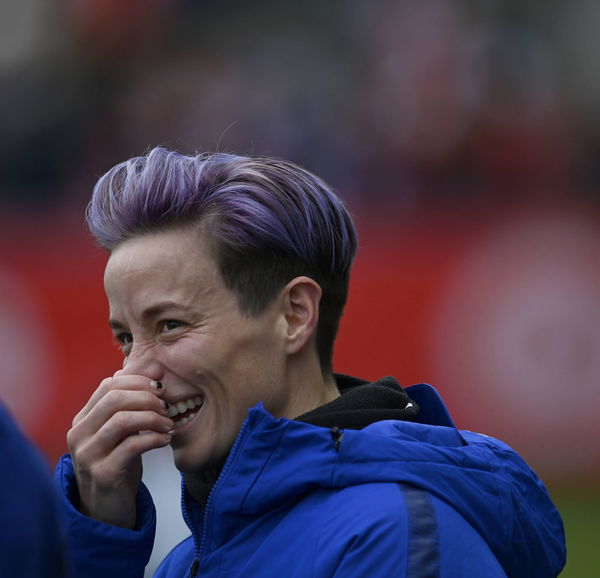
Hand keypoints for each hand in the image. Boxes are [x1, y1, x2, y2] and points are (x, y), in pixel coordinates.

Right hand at [67, 373, 172, 528]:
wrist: (108, 510)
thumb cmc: (119, 464)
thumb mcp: (122, 431)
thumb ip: (131, 403)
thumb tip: (155, 367)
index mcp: (83, 419)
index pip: (109, 385)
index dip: (138, 381)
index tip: (161, 388)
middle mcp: (79, 434)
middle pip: (114, 398)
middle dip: (147, 398)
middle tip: (167, 406)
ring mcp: (87, 455)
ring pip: (122, 420)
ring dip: (152, 418)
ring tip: (169, 424)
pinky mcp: (102, 474)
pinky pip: (131, 446)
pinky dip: (154, 438)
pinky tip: (166, 440)